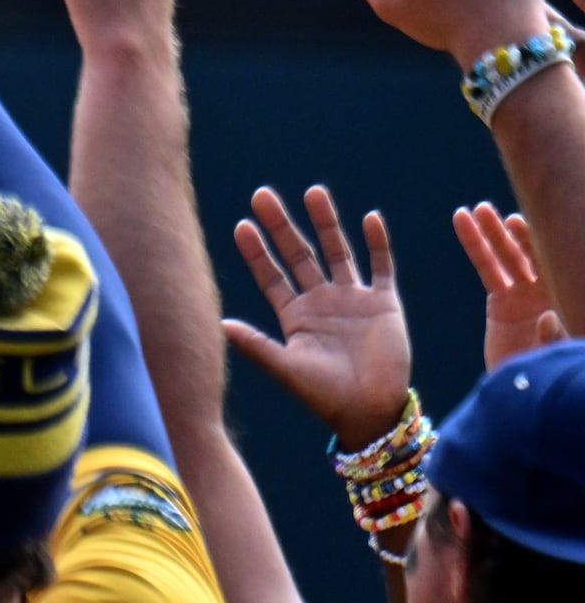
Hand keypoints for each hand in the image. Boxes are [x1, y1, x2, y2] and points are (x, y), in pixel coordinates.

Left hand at [223, 186, 413, 445]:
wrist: (369, 411)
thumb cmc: (323, 395)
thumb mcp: (285, 367)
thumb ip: (256, 345)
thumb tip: (218, 324)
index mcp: (294, 314)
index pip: (270, 274)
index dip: (256, 251)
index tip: (241, 224)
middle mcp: (321, 301)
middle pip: (298, 254)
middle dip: (282, 225)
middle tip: (262, 194)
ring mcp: (352, 299)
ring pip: (337, 251)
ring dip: (326, 223)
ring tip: (313, 191)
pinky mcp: (383, 303)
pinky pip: (381, 267)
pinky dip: (378, 243)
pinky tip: (370, 218)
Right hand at [455, 201, 563, 366]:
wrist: (528, 400)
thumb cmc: (553, 377)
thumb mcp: (561, 357)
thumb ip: (557, 338)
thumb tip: (543, 315)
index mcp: (571, 298)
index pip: (566, 264)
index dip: (555, 242)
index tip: (541, 221)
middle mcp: (553, 291)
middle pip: (539, 253)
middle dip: (525, 231)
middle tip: (509, 214)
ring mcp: (527, 294)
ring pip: (511, 254)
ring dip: (495, 231)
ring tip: (480, 210)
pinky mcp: (502, 301)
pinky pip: (487, 266)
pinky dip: (475, 243)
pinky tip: (462, 220)